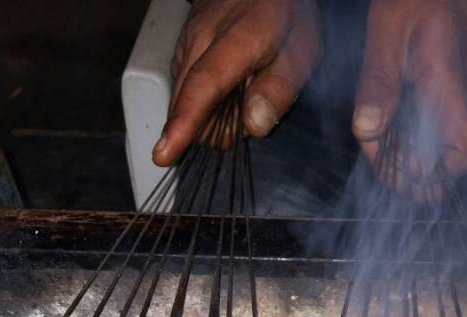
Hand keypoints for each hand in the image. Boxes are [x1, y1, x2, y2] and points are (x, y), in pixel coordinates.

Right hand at [153, 0, 320, 166]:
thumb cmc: (284, 12)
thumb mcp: (300, 51)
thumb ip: (279, 90)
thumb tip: (254, 126)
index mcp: (234, 41)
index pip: (201, 89)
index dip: (184, 125)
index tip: (165, 153)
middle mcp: (200, 40)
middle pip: (187, 106)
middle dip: (217, 126)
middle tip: (253, 106)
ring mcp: (186, 43)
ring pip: (183, 101)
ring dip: (210, 114)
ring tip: (241, 93)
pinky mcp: (181, 49)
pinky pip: (185, 90)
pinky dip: (205, 101)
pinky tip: (226, 88)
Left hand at [353, 0, 466, 181]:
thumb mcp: (389, 29)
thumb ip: (379, 81)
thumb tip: (367, 132)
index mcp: (449, 88)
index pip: (464, 156)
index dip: (432, 175)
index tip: (396, 170)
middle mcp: (465, 96)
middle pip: (451, 158)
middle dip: (419, 173)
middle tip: (386, 167)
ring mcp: (466, 90)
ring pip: (445, 139)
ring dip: (415, 152)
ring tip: (385, 146)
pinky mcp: (459, 81)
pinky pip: (442, 117)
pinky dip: (418, 129)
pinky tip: (395, 120)